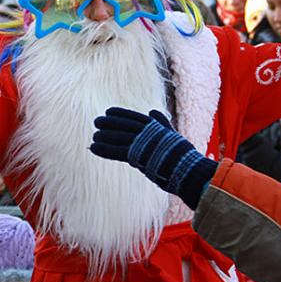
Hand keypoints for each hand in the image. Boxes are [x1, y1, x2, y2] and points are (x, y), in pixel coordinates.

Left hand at [91, 107, 217, 209]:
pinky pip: (117, 152)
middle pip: (124, 125)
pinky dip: (104, 150)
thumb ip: (161, 123)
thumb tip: (152, 111)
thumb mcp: (171, 135)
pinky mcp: (137, 157)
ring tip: (94, 136)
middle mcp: (147, 133)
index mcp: (155, 127)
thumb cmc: (182, 155)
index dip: (120, 114)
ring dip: (104, 136)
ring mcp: (142, 144)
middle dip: (109, 123)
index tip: (108, 111)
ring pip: (118, 138)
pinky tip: (93, 147)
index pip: (134, 117)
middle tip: (96, 121)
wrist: (188, 170)